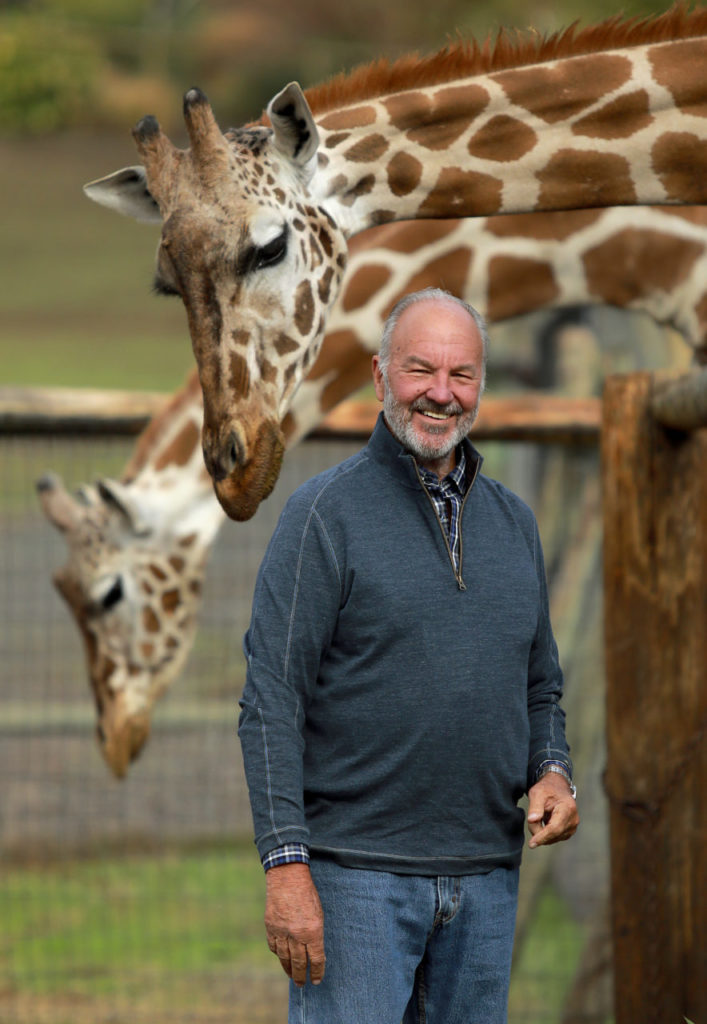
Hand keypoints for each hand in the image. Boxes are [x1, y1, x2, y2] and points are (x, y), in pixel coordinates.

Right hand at [264, 862, 325, 986]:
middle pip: (299, 962)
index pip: (316, 959)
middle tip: (302, 984)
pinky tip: (281, 957)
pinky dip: (277, 953)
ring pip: (285, 957)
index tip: (316, 980)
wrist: (287, 877)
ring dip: (289, 969)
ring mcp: (282, 931)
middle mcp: (297, 934)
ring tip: (292, 976)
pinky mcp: (270, 926)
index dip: (317, 972)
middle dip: (301, 976)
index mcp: (313, 930)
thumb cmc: (307, 893)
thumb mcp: (319, 912)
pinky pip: (273, 946)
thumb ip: (315, 933)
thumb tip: (314, 951)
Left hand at [527, 772, 578, 848]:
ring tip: (539, 816)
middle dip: (539, 832)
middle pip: (554, 834)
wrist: (557, 787)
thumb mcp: (537, 793)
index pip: (555, 828)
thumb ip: (535, 807)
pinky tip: (544, 821)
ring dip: (542, 832)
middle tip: (531, 819)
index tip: (531, 844)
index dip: (542, 837)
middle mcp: (573, 820)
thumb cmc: (547, 789)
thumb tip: (532, 820)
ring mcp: (573, 827)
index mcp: (567, 808)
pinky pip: (554, 838)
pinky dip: (546, 833)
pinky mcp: (569, 831)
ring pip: (553, 838)